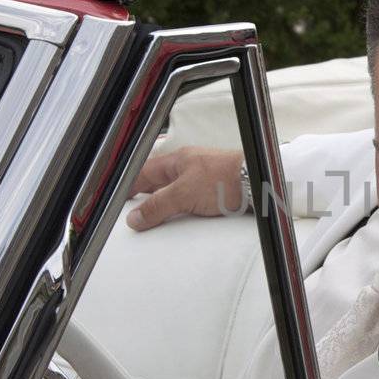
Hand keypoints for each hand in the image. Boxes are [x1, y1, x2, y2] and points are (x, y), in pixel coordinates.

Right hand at [125, 146, 244, 229]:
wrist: (259, 181)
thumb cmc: (225, 178)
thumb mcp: (183, 194)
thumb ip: (158, 206)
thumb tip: (135, 217)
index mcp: (177, 161)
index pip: (144, 172)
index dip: (129, 185)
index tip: (119, 199)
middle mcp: (189, 166)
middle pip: (159, 181)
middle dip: (146, 195)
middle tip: (135, 211)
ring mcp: (203, 177)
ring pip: (175, 189)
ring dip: (165, 202)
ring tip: (155, 217)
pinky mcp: (217, 189)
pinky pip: (192, 198)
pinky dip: (182, 207)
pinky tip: (183, 216)